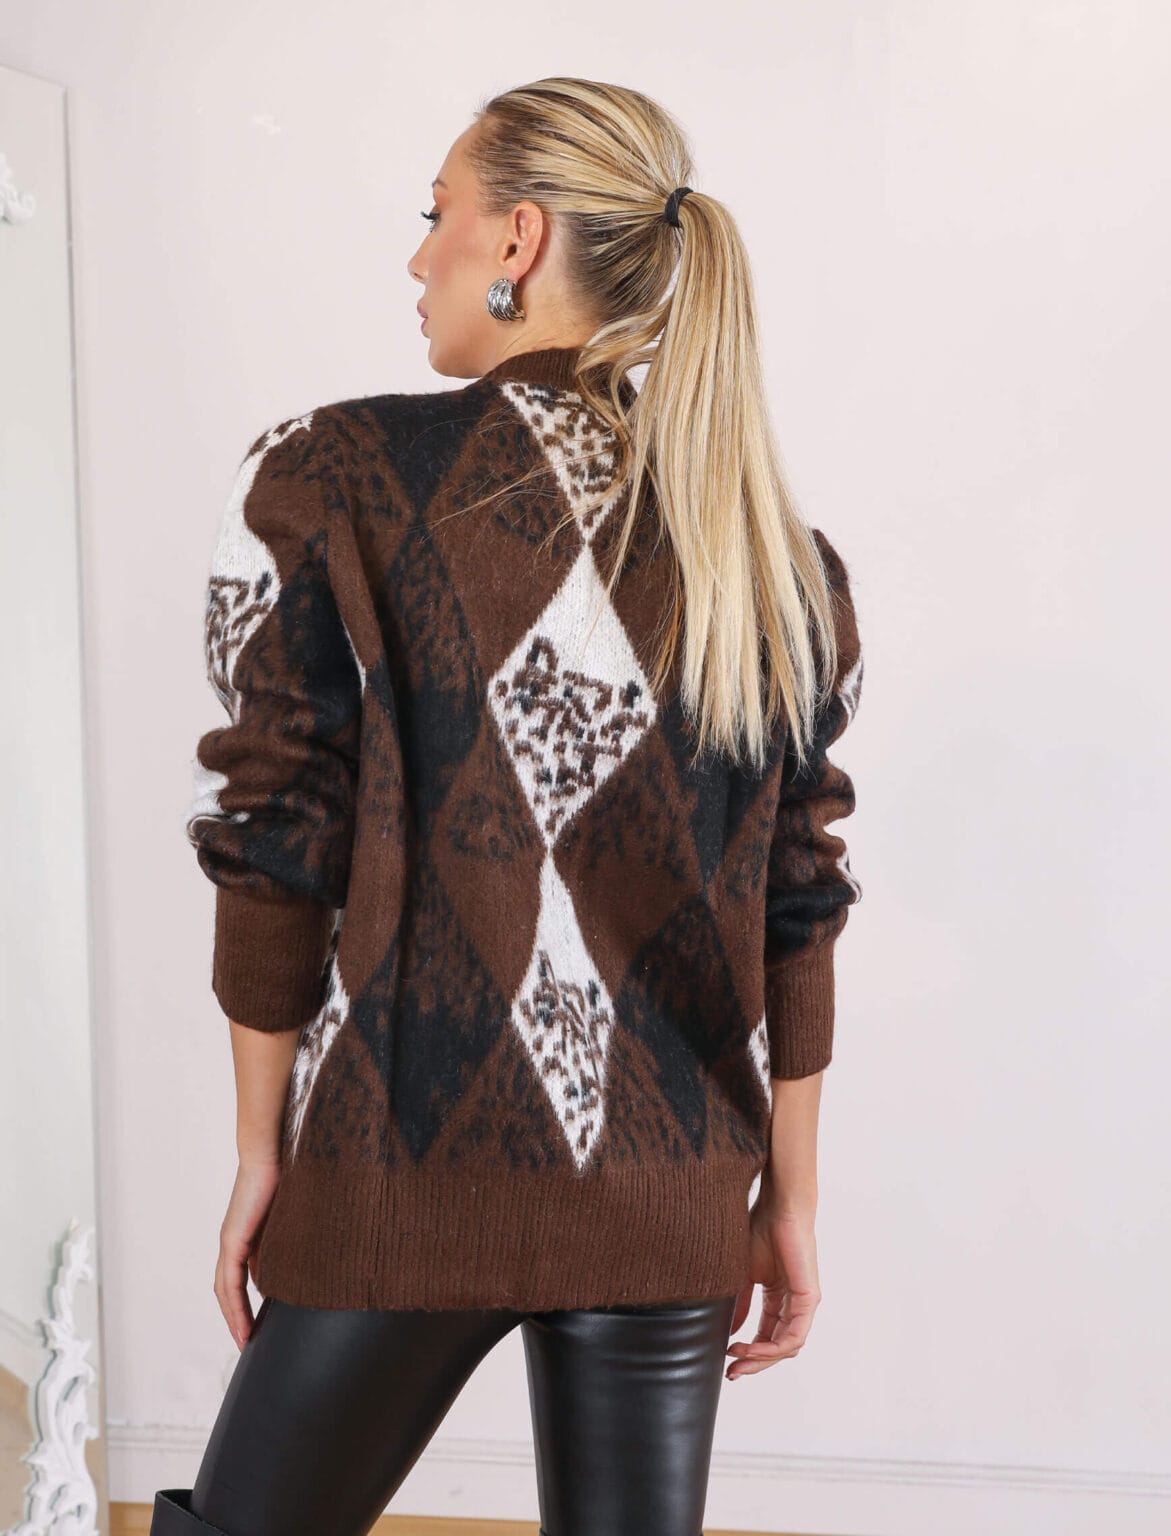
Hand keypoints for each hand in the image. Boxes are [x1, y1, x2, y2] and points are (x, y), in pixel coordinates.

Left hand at [215, 1156, 280, 1349]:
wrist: (268, 1153)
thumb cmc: (285, 1175)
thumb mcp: (290, 1215)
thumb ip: (290, 1235)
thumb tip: (306, 1257)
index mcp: (246, 1236)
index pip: (241, 1277)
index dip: (246, 1303)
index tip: (259, 1325)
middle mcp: (232, 1242)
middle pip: (228, 1290)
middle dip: (237, 1318)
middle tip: (250, 1343)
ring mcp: (230, 1242)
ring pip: (226, 1291)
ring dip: (234, 1319)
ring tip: (246, 1342)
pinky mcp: (233, 1241)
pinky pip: (230, 1284)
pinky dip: (235, 1307)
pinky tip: (244, 1325)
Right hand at [726, 1190, 820, 1377]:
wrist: (777, 1207)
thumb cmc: (760, 1231)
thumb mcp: (743, 1276)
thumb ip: (740, 1305)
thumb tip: (728, 1332)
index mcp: (778, 1300)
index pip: (766, 1337)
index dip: (747, 1352)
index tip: (725, 1361)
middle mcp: (794, 1305)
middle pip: (777, 1347)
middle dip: (753, 1363)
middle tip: (732, 1373)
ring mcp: (803, 1304)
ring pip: (787, 1347)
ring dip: (761, 1358)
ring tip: (737, 1357)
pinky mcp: (809, 1299)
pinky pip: (794, 1335)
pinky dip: (773, 1347)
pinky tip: (751, 1348)